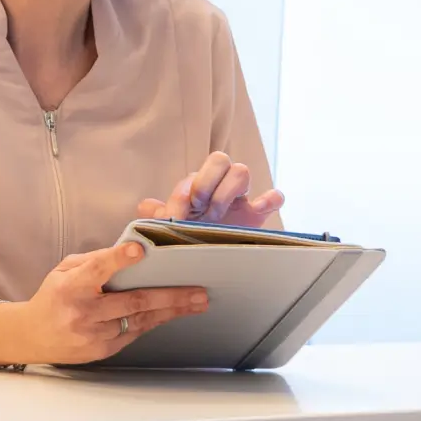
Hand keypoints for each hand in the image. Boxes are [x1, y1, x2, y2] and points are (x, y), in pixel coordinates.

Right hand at [0, 242, 208, 365]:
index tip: (139, 250)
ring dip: (171, 311)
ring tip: (197, 302)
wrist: (31, 336)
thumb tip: (131, 252)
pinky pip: (134, 332)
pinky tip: (172, 313)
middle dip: (170, 296)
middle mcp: (82, 312)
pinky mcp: (101, 350)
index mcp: (70, 287)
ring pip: (140, 320)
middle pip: (132, 302)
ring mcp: (92, 334)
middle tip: (198, 291)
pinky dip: (154, 321)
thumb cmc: (53, 297)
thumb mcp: (64, 271)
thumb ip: (94, 261)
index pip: (96, 269)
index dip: (118, 259)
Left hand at [137, 151, 284, 228]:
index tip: (190, 206)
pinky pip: (274, 198)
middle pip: (220, 160)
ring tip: (219, 217)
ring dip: (229, 192)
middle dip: (209, 182)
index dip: (196, 184)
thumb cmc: (184, 239)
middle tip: (204, 208)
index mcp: (198, 185)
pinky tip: (259, 209)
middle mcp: (219, 186)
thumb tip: (145, 206)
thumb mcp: (167, 229)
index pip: (198, 171)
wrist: (202, 261)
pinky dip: (270, 199)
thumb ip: (157, 216)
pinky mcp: (258, 216)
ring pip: (241, 172)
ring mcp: (240, 200)